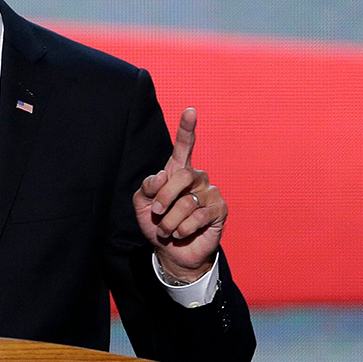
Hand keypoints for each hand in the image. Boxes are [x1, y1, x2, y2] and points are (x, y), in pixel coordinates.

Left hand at [133, 108, 226, 282]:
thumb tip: (162, 176)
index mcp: (177, 171)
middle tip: (157, 213)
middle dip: (164, 197)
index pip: (183, 146)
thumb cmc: (157, 223)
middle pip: (182, 175)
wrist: (170, 251)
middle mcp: (196, 178)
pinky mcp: (219, 210)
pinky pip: (199, 215)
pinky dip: (183, 228)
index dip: (186, 128)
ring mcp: (210, 192)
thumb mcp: (142, 204)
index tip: (190, 110)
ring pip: (188, 201)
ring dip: (171, 220)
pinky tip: (181, 233)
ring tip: (168, 229)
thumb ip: (147, 187)